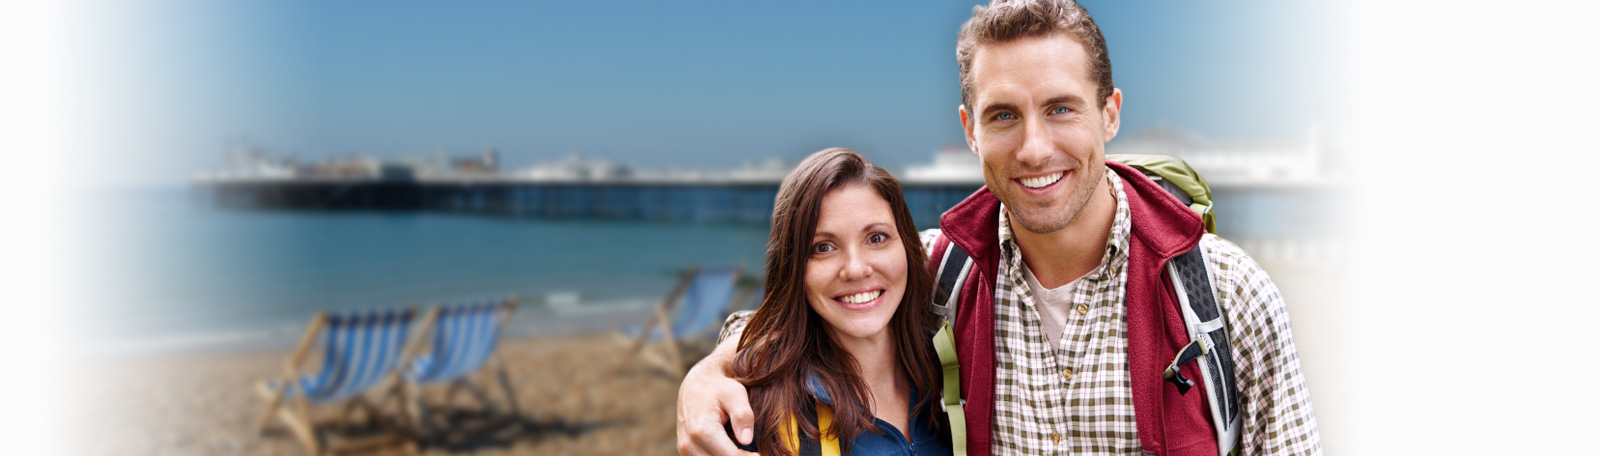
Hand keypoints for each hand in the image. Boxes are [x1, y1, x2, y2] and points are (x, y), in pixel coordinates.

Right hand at [677, 337, 756, 455]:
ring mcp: (685, 449)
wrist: (695, 384)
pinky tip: (732, 450)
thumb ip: (742, 415)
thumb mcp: (735, 393)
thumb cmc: (718, 387)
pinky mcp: (686, 451)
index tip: (761, 454)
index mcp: (702, 430)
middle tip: (756, 453)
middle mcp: (689, 443)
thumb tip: (746, 440)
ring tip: (745, 451)